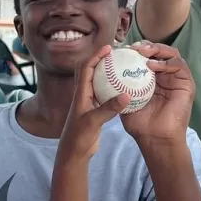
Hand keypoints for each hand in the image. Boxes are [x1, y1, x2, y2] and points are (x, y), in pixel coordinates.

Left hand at [57, 45, 130, 159]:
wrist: (74, 153)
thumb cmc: (78, 137)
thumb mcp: (94, 122)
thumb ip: (109, 108)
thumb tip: (126, 94)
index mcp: (81, 93)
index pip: (86, 68)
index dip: (96, 55)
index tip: (109, 48)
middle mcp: (84, 94)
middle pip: (90, 70)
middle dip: (101, 59)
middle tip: (117, 53)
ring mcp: (89, 102)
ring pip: (97, 81)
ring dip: (107, 72)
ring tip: (121, 66)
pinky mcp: (95, 110)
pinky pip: (104, 93)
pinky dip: (112, 87)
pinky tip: (125, 89)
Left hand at [120, 41, 194, 144]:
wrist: (156, 140)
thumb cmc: (139, 125)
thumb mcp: (122, 104)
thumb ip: (116, 92)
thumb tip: (106, 74)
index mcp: (150, 78)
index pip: (145, 56)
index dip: (136, 49)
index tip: (121, 49)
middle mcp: (164, 76)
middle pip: (158, 51)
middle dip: (146, 46)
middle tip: (134, 48)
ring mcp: (176, 79)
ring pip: (171, 54)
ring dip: (157, 50)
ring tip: (143, 53)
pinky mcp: (186, 84)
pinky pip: (179, 66)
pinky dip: (167, 63)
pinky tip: (153, 66)